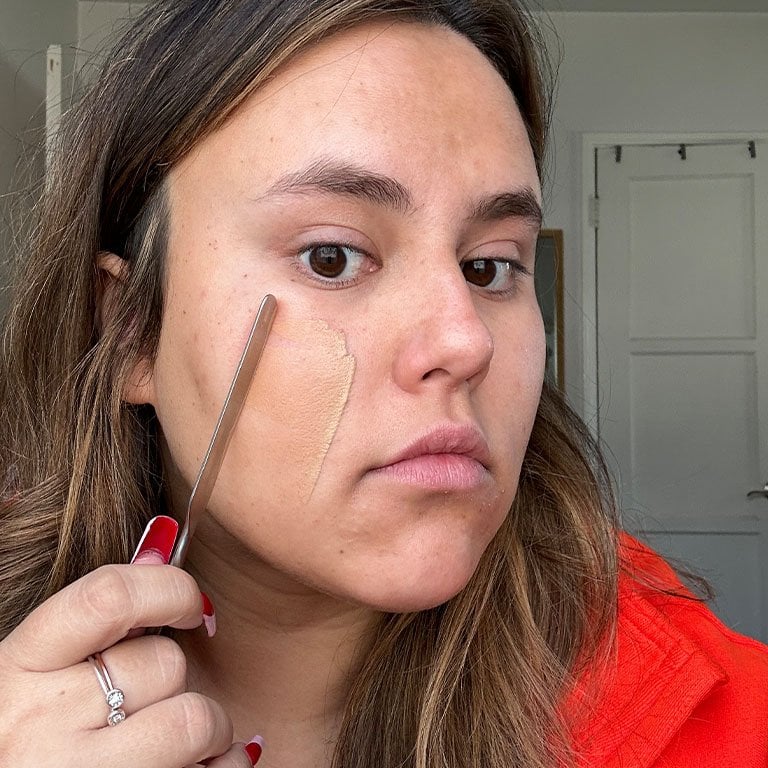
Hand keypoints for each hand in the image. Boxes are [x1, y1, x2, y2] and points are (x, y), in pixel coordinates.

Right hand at [0, 517, 261, 766]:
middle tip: (157, 702)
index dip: (171, 589)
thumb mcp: (32, 676)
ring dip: (208, 730)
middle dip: (176, 680)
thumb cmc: (22, 742)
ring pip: (192, 720)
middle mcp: (35, 724)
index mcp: (15, 668)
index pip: (110, 597)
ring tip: (186, 744)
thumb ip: (92, 619)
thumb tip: (162, 544)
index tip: (192, 607)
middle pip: (163, 663)